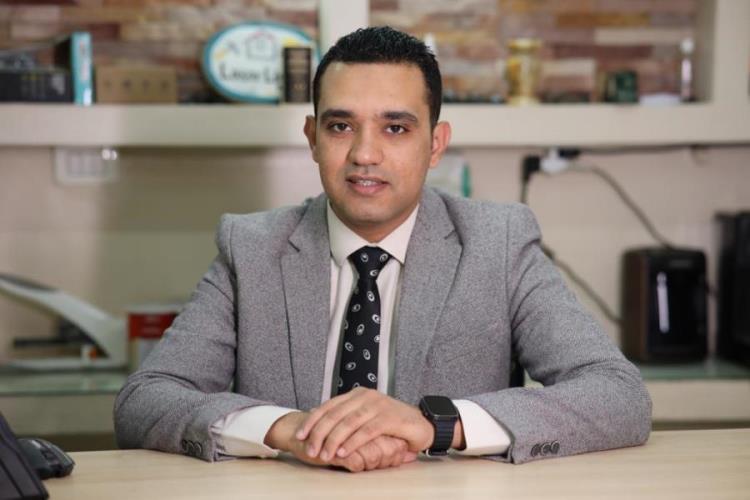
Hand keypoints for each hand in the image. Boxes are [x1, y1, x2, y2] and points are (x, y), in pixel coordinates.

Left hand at [265, 411, 414, 471]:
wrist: (421, 424)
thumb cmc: (392, 424)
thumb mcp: (365, 418)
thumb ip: (347, 418)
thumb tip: (321, 426)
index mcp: (357, 395)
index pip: (329, 406)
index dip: (313, 421)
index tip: (300, 435)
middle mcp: (365, 396)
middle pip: (335, 414)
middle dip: (319, 433)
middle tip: (311, 449)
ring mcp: (378, 405)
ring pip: (349, 423)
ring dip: (333, 440)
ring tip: (324, 454)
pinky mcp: (389, 417)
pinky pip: (366, 431)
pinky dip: (353, 442)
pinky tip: (343, 452)